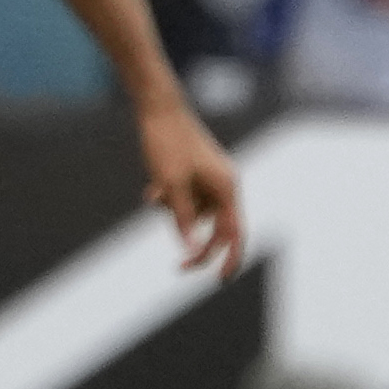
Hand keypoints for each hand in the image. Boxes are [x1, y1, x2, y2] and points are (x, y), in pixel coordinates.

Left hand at [137, 94, 245, 278]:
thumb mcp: (172, 187)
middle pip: (217, 227)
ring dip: (175, 212)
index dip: (231, 258)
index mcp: (226, 186)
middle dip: (194, 241)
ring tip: (155, 192)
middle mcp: (224, 183)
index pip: (236, 231)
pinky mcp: (197, 173)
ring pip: (197, 212)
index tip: (220, 279)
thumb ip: (183, 220)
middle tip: (177, 268)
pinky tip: (153, 189)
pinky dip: (171, 199)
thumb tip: (190, 251)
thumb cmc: (167, 145)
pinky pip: (188, 198)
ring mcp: (211, 177)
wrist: (158, 109)